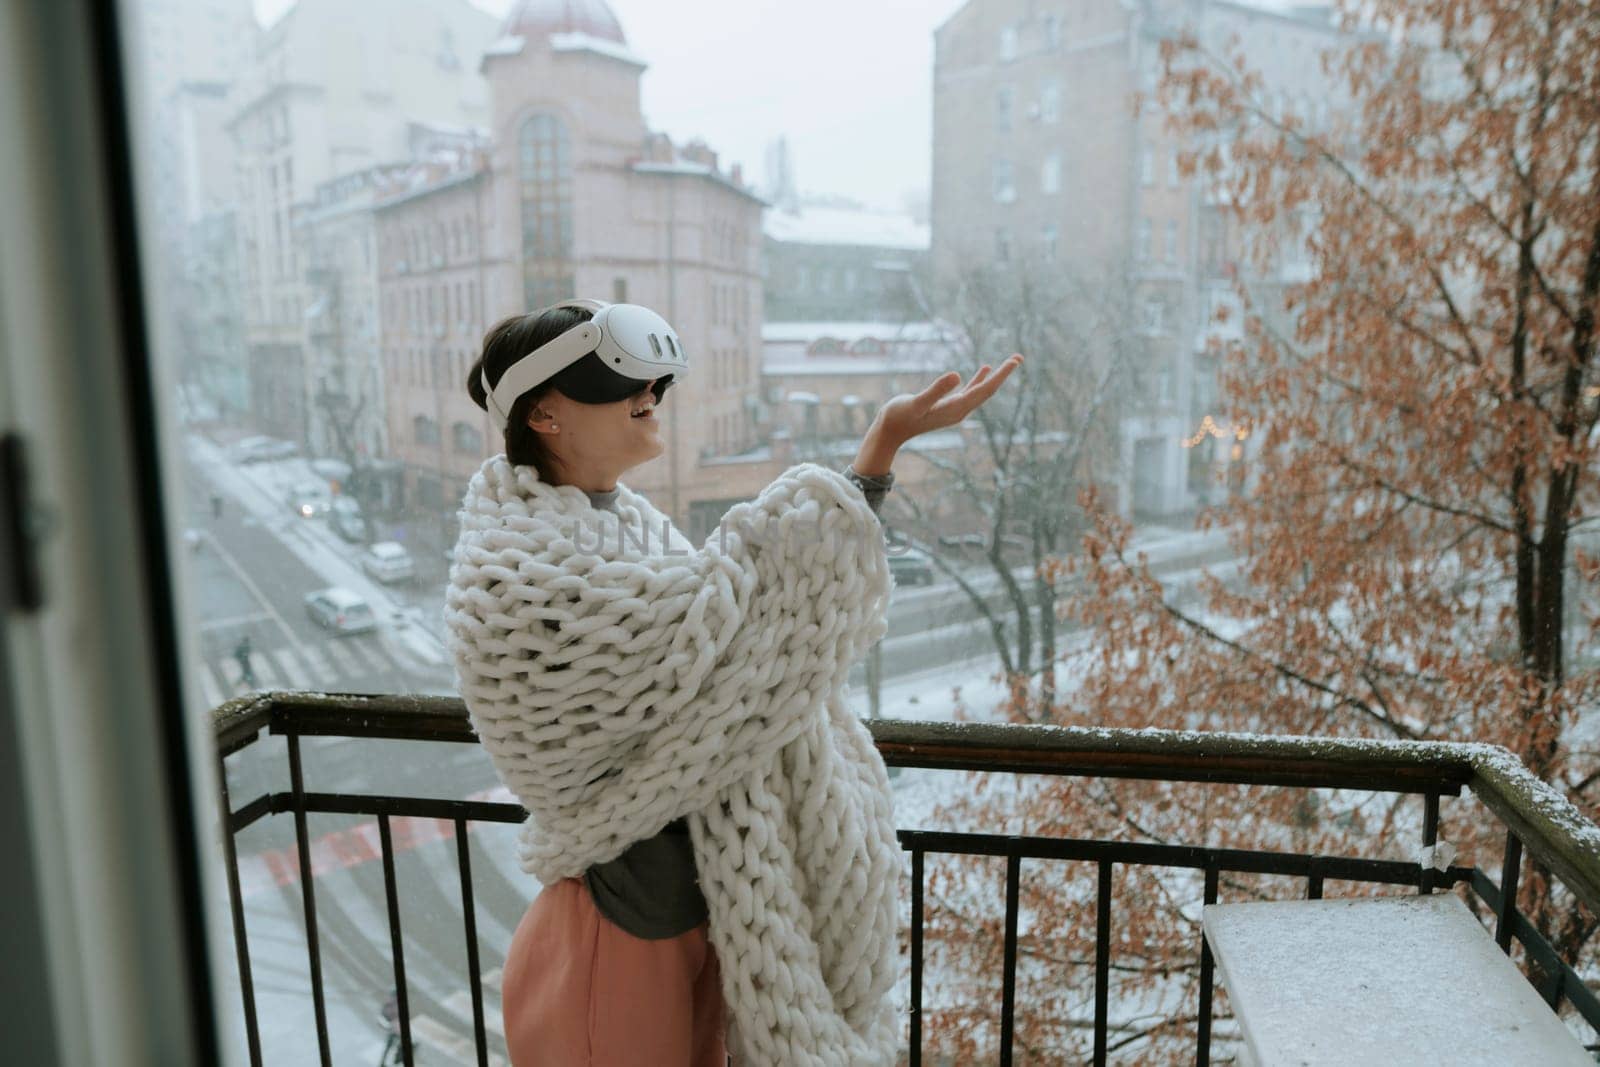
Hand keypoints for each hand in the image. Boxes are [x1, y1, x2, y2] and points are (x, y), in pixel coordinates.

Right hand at [875, 354, 1024, 447]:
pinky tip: (985, 370)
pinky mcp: (948, 406)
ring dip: (996, 377)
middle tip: (1019, 357)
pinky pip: (971, 392)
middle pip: (988, 391)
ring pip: (982, 391)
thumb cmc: (898, 417)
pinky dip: (980, 380)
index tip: (1015, 361)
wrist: (890, 432)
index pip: (985, 390)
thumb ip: (935, 390)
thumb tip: (956, 374)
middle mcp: (960, 410)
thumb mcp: (916, 402)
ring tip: (1010, 362)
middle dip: (1004, 374)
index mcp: (956, 409)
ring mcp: (955, 409)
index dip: (1001, 375)